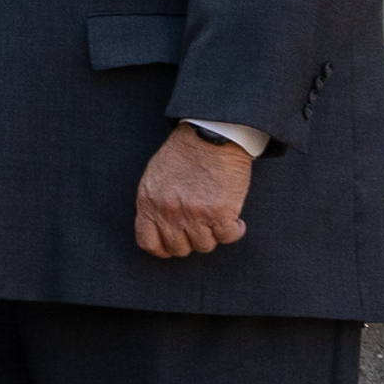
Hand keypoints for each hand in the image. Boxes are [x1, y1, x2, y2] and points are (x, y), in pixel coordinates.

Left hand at [133, 125, 255, 260]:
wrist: (210, 134)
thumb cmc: (183, 154)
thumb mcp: (155, 178)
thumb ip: (155, 204)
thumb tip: (161, 230)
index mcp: (148, 203)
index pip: (149, 243)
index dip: (164, 247)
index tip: (176, 242)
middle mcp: (168, 212)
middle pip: (179, 249)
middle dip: (191, 240)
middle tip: (201, 226)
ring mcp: (194, 213)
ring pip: (204, 246)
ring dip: (213, 234)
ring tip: (217, 218)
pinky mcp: (220, 212)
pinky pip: (228, 237)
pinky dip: (234, 230)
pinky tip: (234, 219)